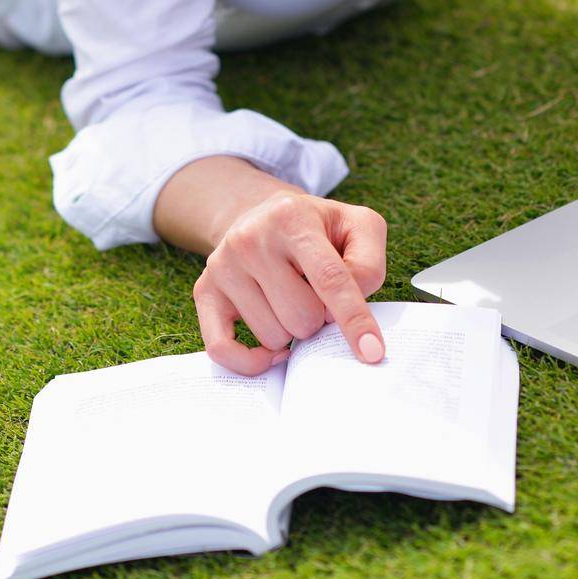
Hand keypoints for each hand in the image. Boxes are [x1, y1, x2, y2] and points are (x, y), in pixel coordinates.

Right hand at [192, 189, 387, 376]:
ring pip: (273, 337)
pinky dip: (251, 362)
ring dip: (291, 332)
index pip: (330, 278)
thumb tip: (349, 309)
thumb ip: (368, 263)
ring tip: (290, 299)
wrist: (264, 217)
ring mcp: (223, 265)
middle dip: (320, 318)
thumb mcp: (357, 226)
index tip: (373, 353)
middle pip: (303, 317)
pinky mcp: (204, 291)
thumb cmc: (319, 230)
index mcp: (292, 216)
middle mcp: (251, 237)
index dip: (354, 319)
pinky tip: (273, 350)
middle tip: (315, 293)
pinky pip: (223, 350)